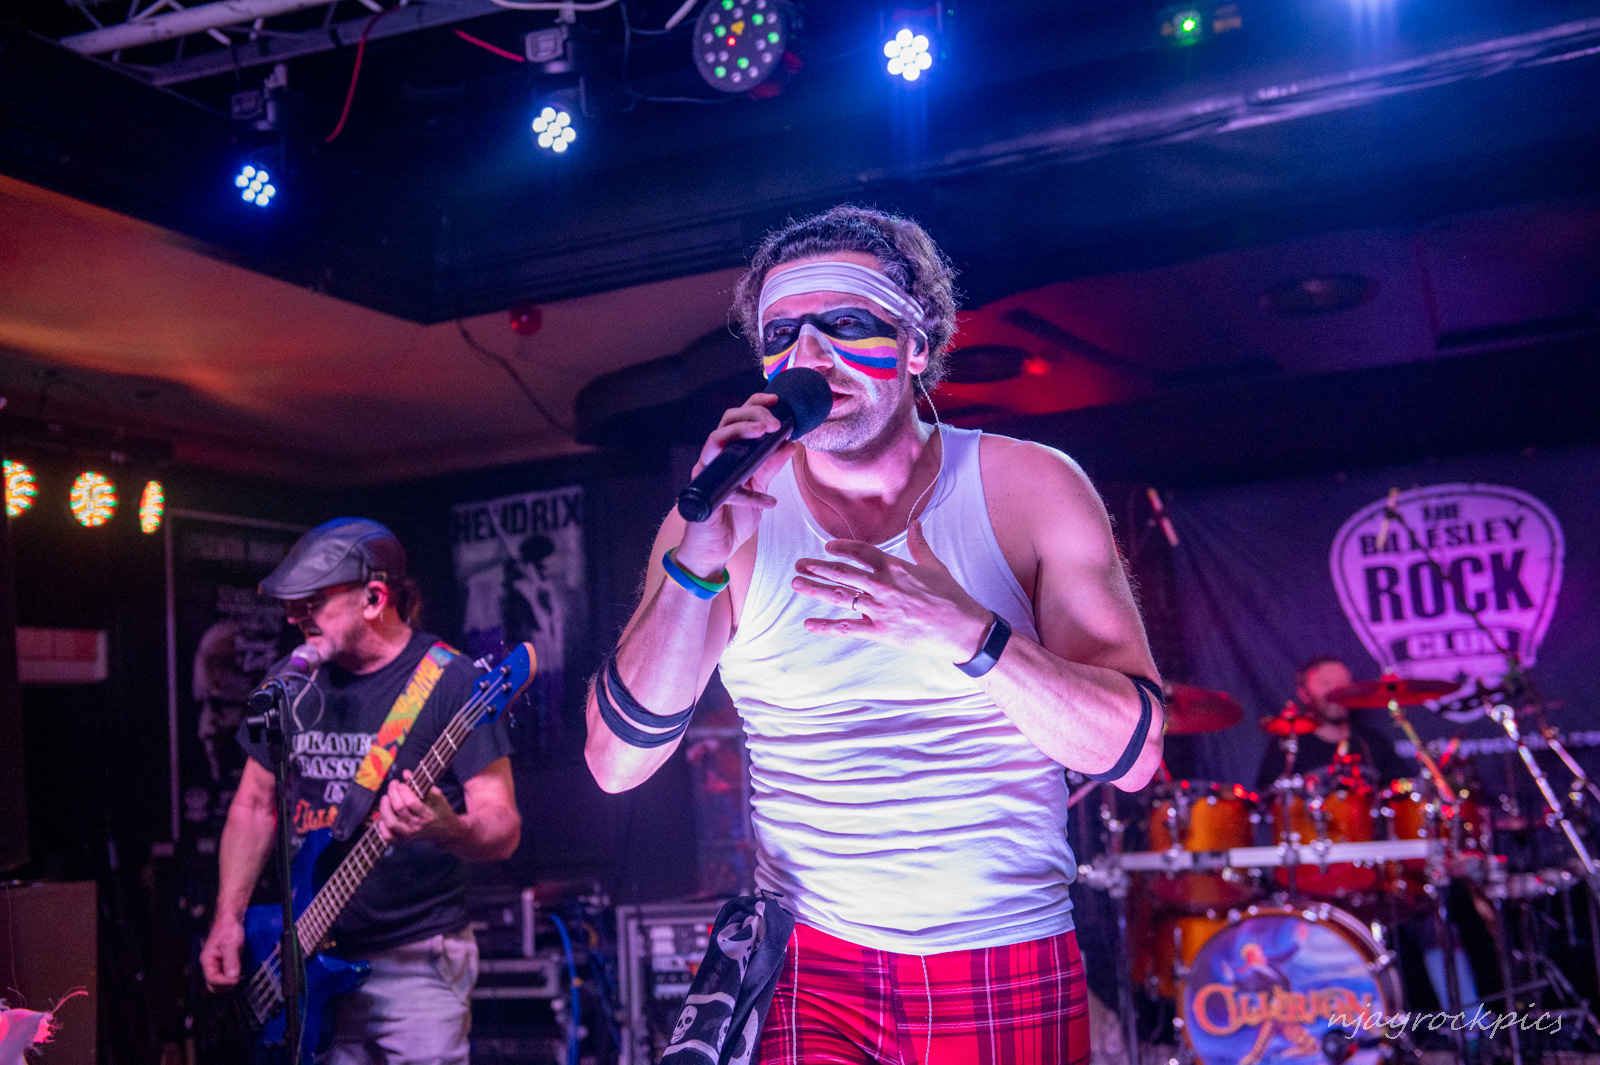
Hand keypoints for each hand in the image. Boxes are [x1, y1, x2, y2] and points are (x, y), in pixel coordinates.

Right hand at [200, 914, 244, 990]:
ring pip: (220, 981)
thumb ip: (231, 961)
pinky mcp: (226, 961)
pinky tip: (240, 972)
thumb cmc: (228, 928)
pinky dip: (232, 977)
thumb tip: (232, 978)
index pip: (212, 980)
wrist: (232, 918)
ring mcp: (218, 963)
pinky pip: (227, 974)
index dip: (223, 983)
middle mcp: (210, 964)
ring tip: (240, 976)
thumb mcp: (231, 944)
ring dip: (229, 982)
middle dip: (225, 986)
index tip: (236, 980)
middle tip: (238, 981)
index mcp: (207, 960)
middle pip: (214, 985)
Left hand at [375, 770, 459, 845]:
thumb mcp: (437, 796)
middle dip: (393, 793)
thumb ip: (421, 784)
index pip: (411, 803)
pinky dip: (381, 824)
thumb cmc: (440, 810)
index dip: (404, 791)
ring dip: (384, 807)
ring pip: (390, 822)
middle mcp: (417, 827)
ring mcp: (408, 835)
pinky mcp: (401, 840)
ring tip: (385, 797)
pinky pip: (386, 835)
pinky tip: (385, 813)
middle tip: (393, 784)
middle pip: (399, 809)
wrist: (444, 831)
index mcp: (428, 815)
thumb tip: (405, 773)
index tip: (402, 784)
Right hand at [674, 393, 795, 575]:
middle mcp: (715, 457)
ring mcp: (706, 472)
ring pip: (715, 438)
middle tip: (775, 422)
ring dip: (741, 431)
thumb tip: (791, 444)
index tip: (777, 401)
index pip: (738, 418)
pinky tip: (768, 500)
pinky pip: (724, 484)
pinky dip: (748, 493)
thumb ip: (771, 466)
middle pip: (727, 420)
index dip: (755, 404)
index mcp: (729, 452)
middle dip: (752, 414)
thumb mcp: (759, 487)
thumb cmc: (733, 517)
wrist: (716, 549)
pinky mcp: (704, 493)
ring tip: (765, 432)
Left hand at [792, 520, 993, 662]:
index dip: (842, 548)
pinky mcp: (881, 632)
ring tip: (796, 583)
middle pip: (843, 572)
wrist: (962, 628)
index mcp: (896, 567)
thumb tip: (916, 523)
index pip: (861, 552)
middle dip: (818, 567)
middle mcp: (884, 585)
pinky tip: (809, 623)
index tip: (827, 548)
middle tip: (799, 564)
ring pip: (841, 596)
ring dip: (816, 589)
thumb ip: (919, 544)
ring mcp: (881, 609)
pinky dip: (826, 626)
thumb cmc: (950, 596)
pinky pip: (848, 628)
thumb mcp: (935, 565)